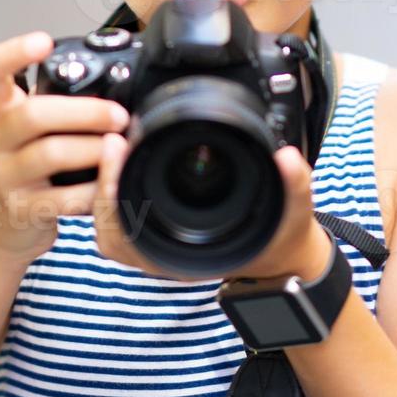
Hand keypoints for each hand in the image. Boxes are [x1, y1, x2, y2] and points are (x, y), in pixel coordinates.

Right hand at [0, 31, 129, 264]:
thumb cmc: (26, 167)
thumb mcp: (29, 129)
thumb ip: (59, 102)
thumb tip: (121, 77)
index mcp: (0, 111)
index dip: (11, 53)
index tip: (43, 42)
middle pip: (34, 114)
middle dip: (86, 112)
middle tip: (120, 116)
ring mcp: (5, 176)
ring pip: (51, 153)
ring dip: (95, 149)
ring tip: (120, 148)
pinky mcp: (21, 210)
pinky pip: (63, 198)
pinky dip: (94, 191)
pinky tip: (110, 186)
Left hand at [92, 137, 334, 282]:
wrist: (280, 257)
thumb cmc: (280, 239)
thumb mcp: (294, 212)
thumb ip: (294, 185)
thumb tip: (287, 158)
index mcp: (187, 258)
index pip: (129, 230)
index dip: (115, 188)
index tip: (117, 147)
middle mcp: (166, 254)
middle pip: (109, 225)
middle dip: (103, 181)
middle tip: (111, 139)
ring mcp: (159, 245)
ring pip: (110, 223)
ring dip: (106, 187)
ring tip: (115, 146)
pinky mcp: (160, 231)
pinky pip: (124, 216)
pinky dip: (117, 191)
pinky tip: (125, 161)